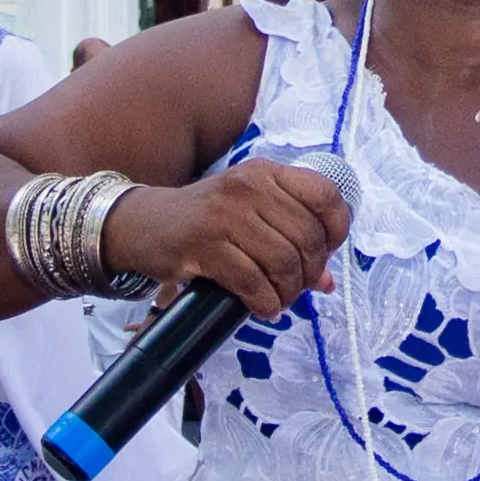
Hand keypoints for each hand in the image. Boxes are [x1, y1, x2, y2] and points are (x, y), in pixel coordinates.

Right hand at [99, 159, 355, 318]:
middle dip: (308, 273)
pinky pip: (253, 282)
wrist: (143, 224)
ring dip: (287, 293)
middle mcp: (248, 186)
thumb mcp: (250, 215)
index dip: (336, 230)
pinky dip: (265, 303)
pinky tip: (262, 308)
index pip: (325, 194)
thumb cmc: (206, 222)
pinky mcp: (204, 244)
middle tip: (296, 289)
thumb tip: (327, 281)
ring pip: (283, 262)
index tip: (325, 254)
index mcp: (266, 172)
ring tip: (278, 300)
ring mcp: (225, 214)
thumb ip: (290, 238)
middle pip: (307, 237)